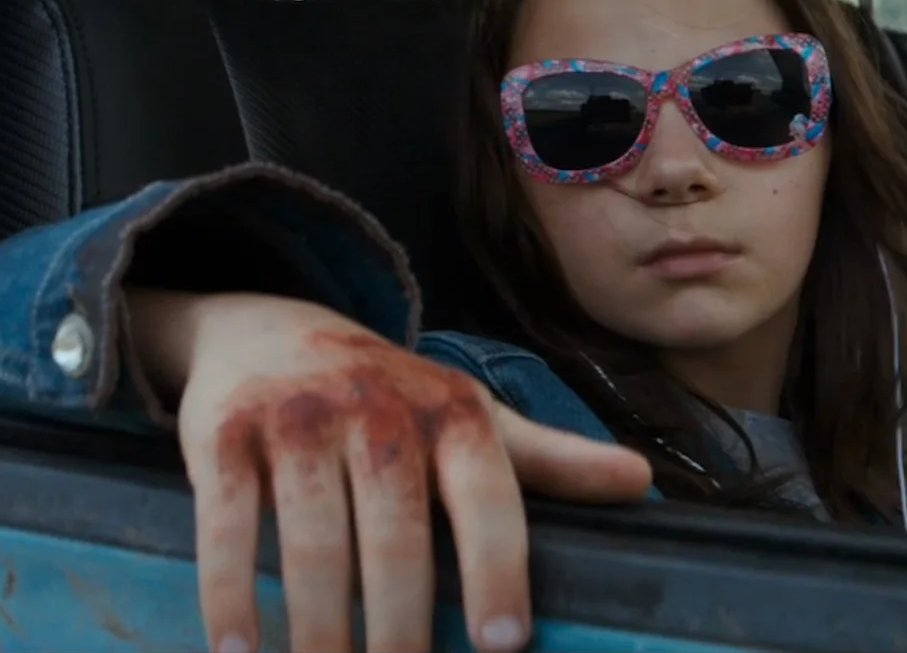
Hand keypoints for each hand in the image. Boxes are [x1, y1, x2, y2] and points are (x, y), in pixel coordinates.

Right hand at [136, 291, 654, 652]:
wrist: (271, 326)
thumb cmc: (391, 398)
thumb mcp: (474, 418)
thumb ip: (551, 460)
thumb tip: (642, 484)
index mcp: (453, 414)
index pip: (488, 499)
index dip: (499, 570)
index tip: (506, 643)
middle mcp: (379, 411)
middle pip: (395, 533)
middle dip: (400, 622)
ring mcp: (299, 420)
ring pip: (309, 539)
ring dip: (315, 625)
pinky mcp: (224, 433)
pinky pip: (227, 521)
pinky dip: (228, 592)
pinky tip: (239, 651)